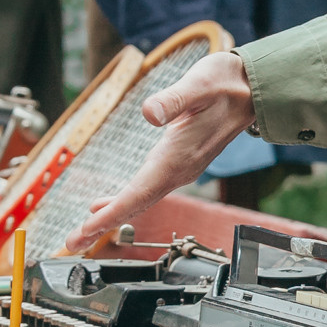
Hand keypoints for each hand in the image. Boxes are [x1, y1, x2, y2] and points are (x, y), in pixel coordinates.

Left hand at [74, 49, 255, 251]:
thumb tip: (149, 112)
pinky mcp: (179, 163)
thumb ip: (174, 99)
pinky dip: (125, 202)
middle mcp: (180, 169)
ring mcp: (181, 169)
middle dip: (104, 225)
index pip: (139, 192)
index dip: (112, 214)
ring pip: (141, 200)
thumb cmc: (226, 84)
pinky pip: (147, 191)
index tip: (87, 230)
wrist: (252, 90)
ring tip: (84, 232)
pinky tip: (107, 205)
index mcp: (180, 156)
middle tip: (73, 243)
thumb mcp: (199, 84)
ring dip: (112, 217)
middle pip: (137, 204)